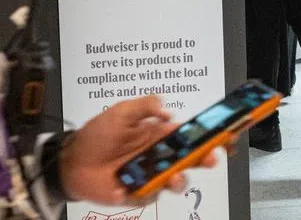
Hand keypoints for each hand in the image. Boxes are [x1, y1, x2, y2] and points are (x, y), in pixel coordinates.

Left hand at [59, 95, 220, 204]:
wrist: (73, 162)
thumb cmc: (96, 135)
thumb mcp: (120, 112)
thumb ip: (144, 106)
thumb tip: (167, 110)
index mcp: (159, 134)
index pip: (191, 134)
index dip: (210, 134)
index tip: (227, 133)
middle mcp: (159, 155)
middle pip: (191, 158)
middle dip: (207, 157)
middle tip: (213, 156)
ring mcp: (151, 175)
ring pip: (176, 180)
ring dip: (180, 179)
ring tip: (174, 177)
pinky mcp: (140, 192)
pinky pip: (152, 195)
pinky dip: (147, 192)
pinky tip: (133, 186)